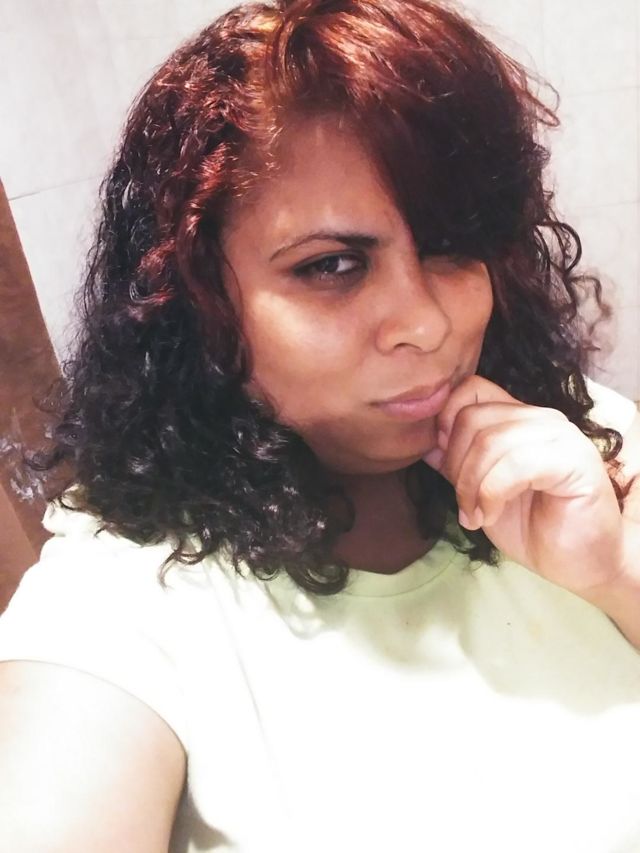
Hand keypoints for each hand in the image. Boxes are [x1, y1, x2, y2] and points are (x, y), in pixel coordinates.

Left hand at [422, 375, 623, 596]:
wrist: (579, 564)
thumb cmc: (532, 528)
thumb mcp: (480, 493)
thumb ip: (456, 464)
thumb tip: (425, 443)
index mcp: (518, 418)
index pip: (470, 389)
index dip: (446, 422)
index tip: (443, 464)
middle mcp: (540, 418)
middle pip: (472, 416)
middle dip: (456, 465)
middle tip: (464, 502)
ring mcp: (560, 436)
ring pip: (489, 441)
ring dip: (471, 486)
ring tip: (476, 515)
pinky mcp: (574, 460)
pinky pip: (515, 464)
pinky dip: (492, 493)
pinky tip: (491, 515)